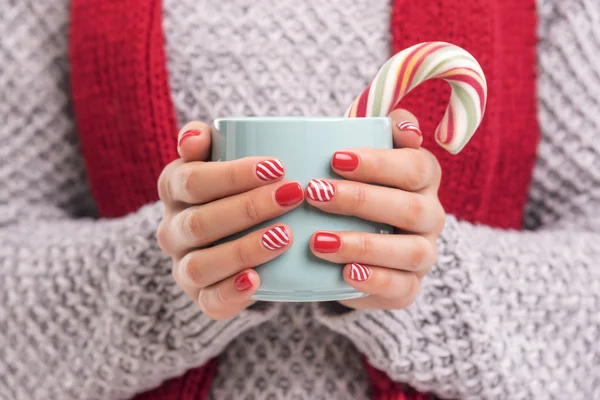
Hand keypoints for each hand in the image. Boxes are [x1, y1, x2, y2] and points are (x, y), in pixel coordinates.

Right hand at [157, 121, 303, 319]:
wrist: (237, 235)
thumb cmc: (235, 186)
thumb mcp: (220, 156)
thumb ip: (206, 140)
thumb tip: (195, 137)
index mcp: (173, 190)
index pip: (192, 181)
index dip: (232, 175)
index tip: (277, 166)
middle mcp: (172, 230)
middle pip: (199, 222)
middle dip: (248, 208)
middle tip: (293, 195)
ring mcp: (184, 267)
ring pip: (201, 264)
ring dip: (244, 249)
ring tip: (285, 235)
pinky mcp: (201, 297)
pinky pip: (210, 302)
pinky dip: (232, 293)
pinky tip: (258, 279)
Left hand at [307, 109, 444, 309]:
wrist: (348, 239)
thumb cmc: (352, 184)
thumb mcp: (359, 153)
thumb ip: (379, 130)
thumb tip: (408, 127)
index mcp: (424, 179)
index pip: (416, 167)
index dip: (379, 163)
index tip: (335, 158)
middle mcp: (431, 216)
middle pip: (410, 208)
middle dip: (360, 200)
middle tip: (314, 194)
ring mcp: (423, 254)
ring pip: (410, 251)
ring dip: (362, 245)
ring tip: (318, 241)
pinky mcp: (409, 287)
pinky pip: (402, 288)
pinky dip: (374, 281)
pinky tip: (344, 273)